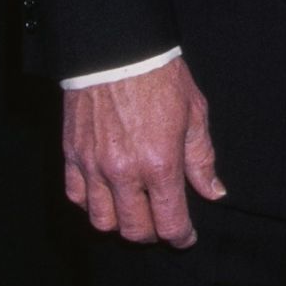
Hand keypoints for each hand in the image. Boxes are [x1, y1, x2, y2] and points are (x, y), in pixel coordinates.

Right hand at [63, 57, 222, 246]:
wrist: (118, 49)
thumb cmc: (161, 77)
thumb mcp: (195, 114)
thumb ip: (201, 159)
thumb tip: (213, 191)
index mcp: (159, 163)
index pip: (169, 223)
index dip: (181, 237)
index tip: (186, 236)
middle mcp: (123, 171)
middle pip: (134, 230)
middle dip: (152, 234)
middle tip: (161, 223)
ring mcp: (93, 165)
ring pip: (101, 221)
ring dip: (120, 223)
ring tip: (133, 210)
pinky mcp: (72, 155)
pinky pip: (76, 197)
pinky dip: (90, 203)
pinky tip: (106, 194)